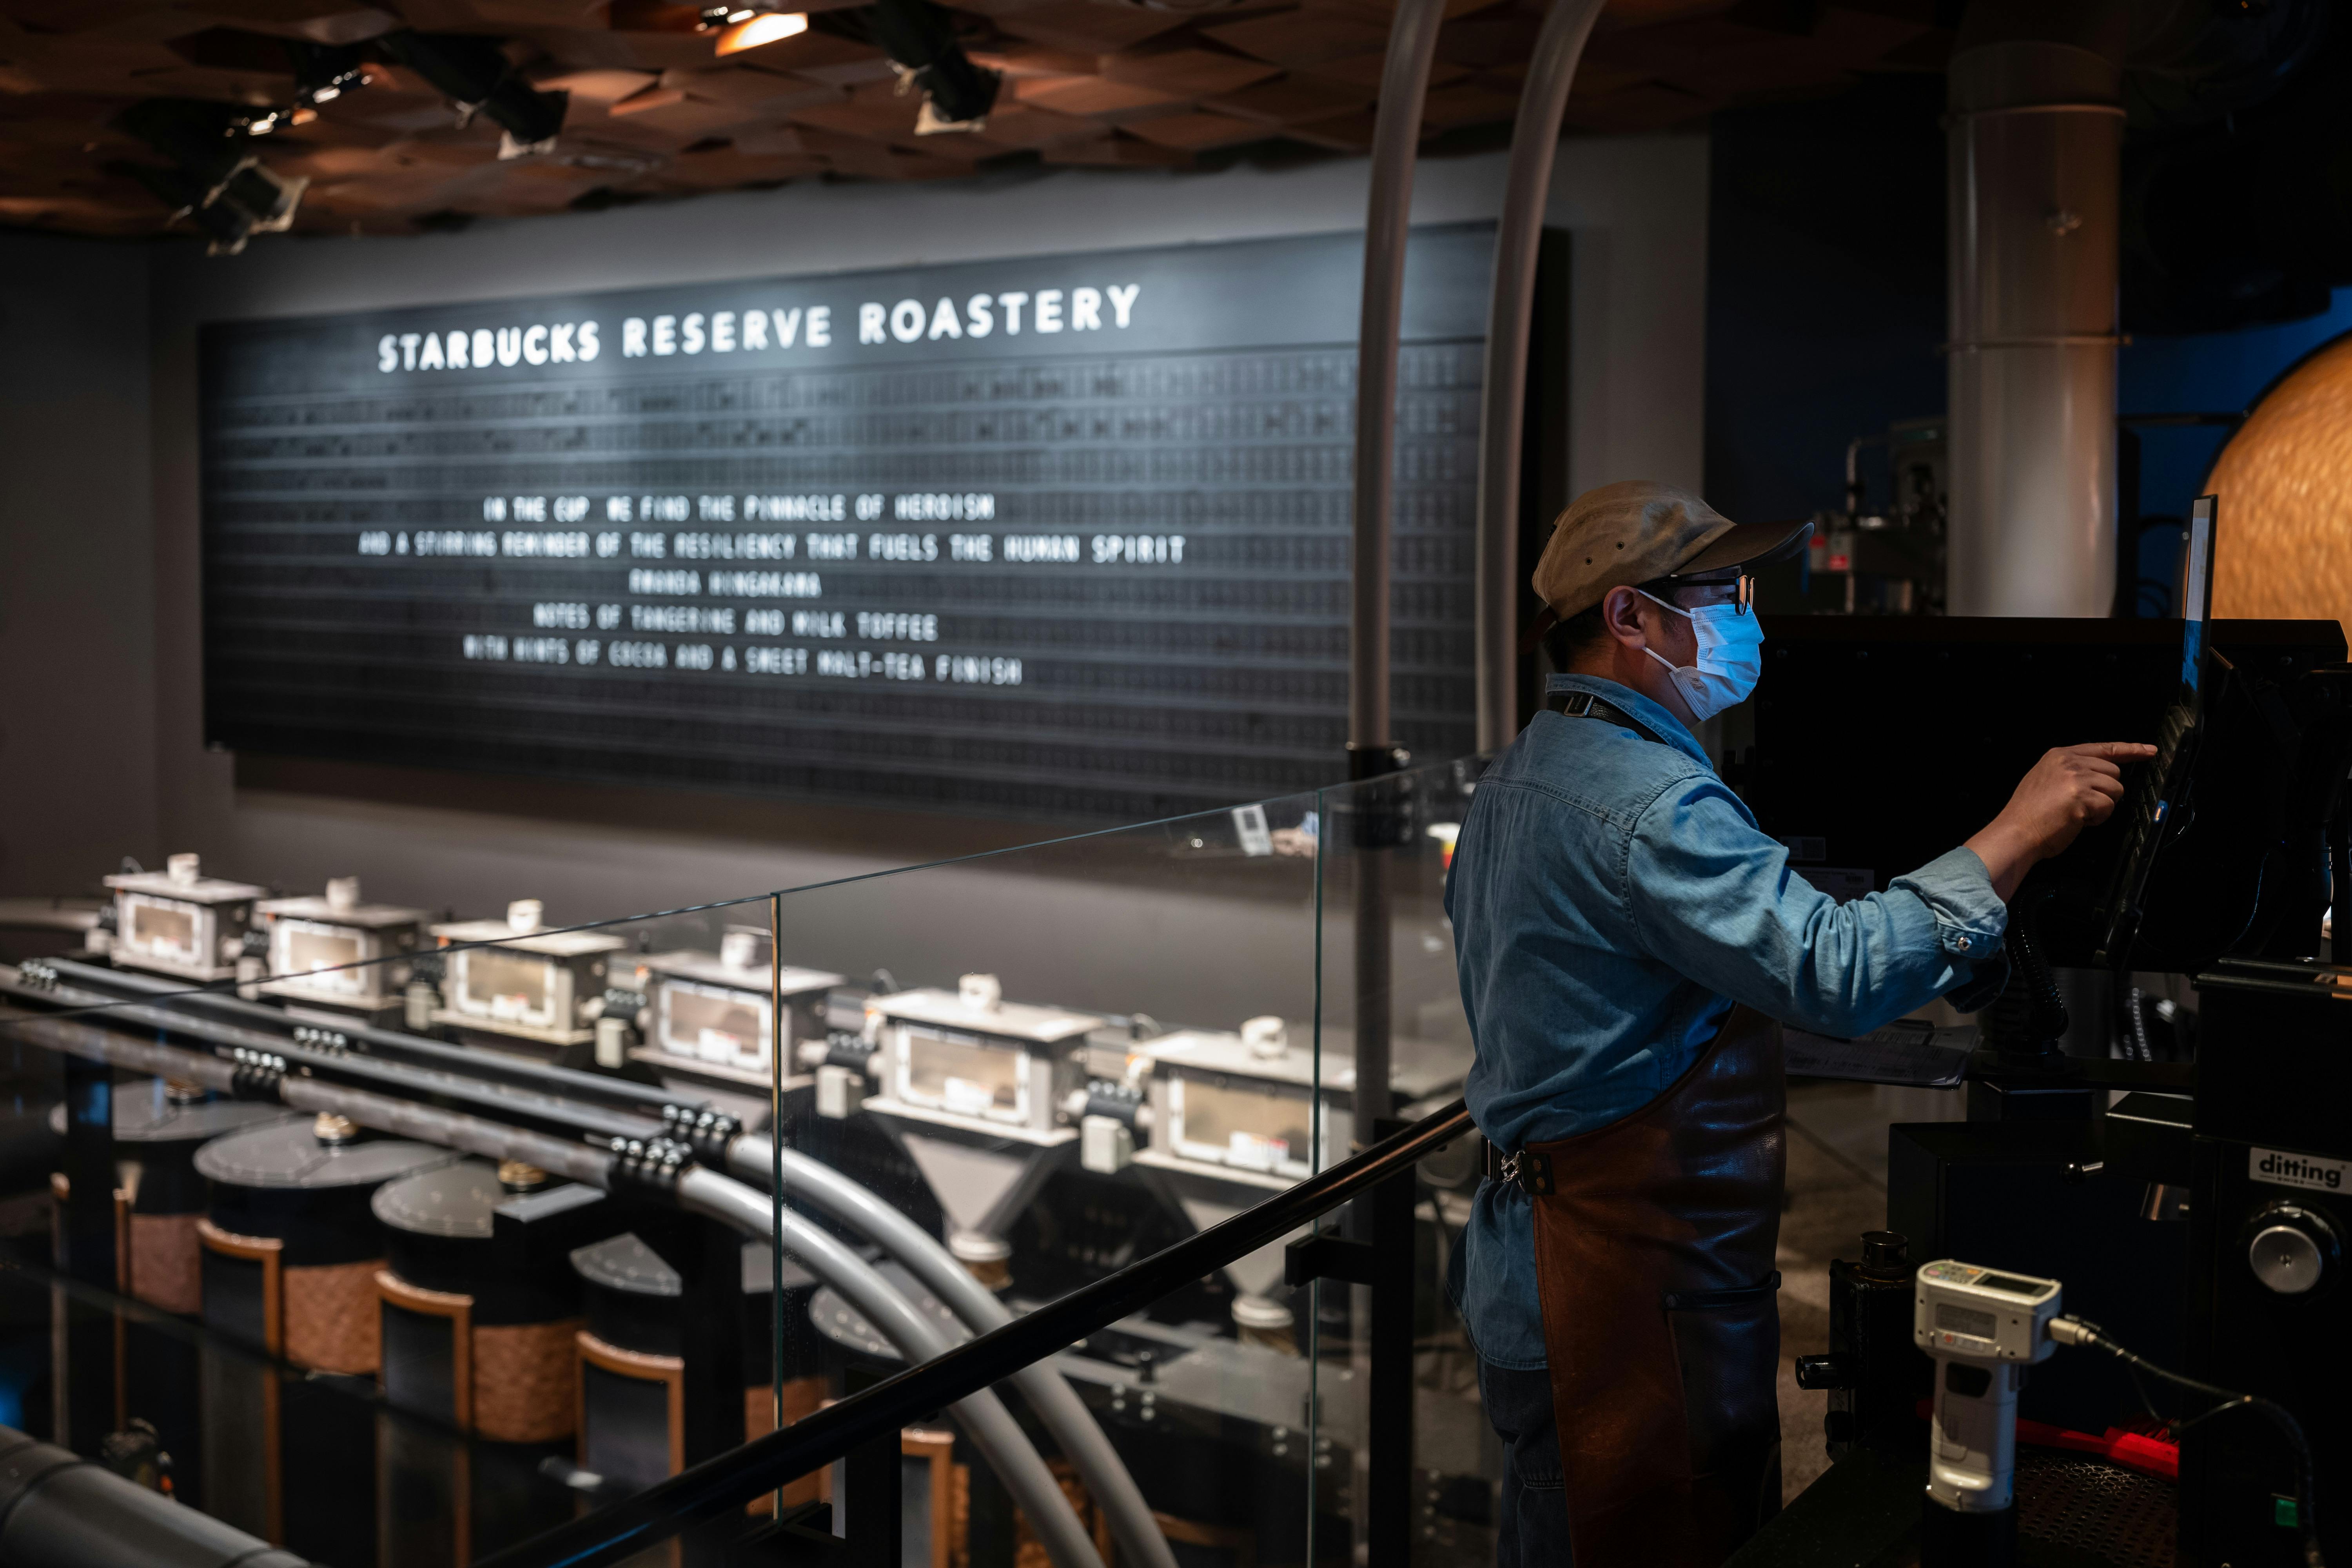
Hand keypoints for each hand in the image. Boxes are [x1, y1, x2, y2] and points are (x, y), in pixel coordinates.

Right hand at [1965, 743, 2159, 901]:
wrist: (2016, 832)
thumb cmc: (2029, 814)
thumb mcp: (2045, 779)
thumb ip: (2070, 771)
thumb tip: (2098, 776)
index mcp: (2059, 755)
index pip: (2104, 748)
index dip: (2130, 750)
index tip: (2148, 751)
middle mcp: (2069, 762)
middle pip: (2113, 773)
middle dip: (2105, 792)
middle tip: (2081, 804)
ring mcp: (2076, 777)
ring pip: (2115, 789)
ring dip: (2102, 806)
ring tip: (2077, 813)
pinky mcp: (2082, 796)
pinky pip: (2108, 807)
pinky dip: (2097, 819)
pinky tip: (2077, 820)